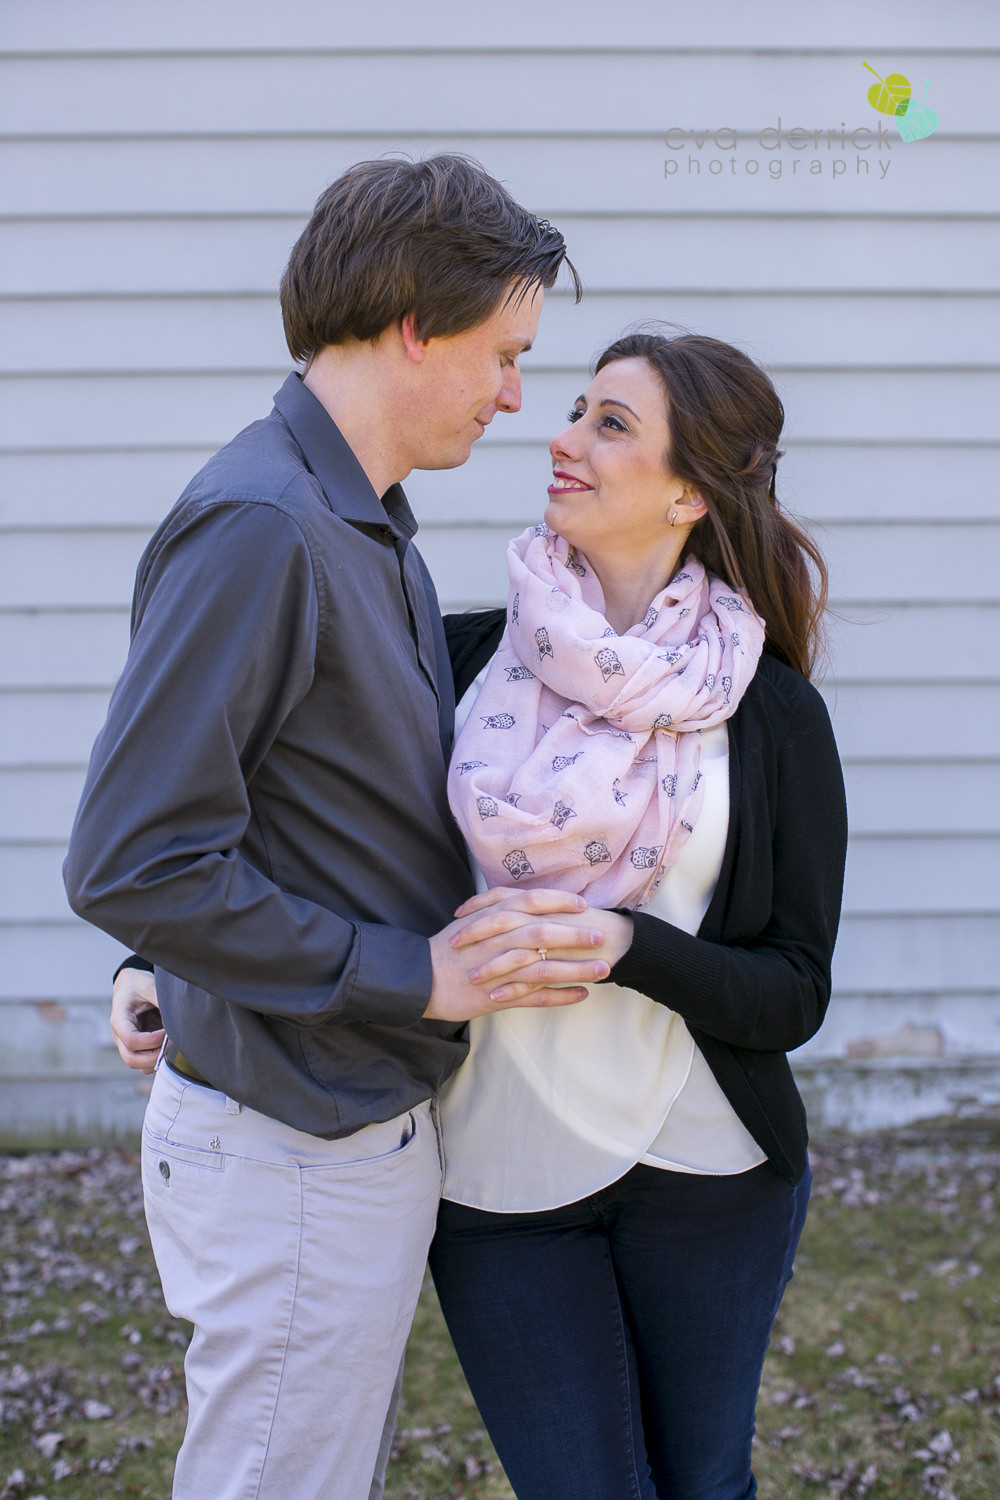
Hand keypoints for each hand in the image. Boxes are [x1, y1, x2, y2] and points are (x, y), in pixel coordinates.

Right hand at [110, 968, 164, 1072]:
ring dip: (158, 1059)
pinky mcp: (136, 1048)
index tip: (167, 1032)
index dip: (152, 1041)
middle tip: (173, 1045)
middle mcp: (119, 1036)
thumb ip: (161, 998)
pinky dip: (159, 1060)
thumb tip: (178, 1014)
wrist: (130, 985)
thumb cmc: (137, 985)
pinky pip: (146, 1063)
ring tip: (172, 1044)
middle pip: (131, 1059)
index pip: (131, 1040)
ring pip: (139, 1065)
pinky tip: (170, 1046)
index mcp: (119, 1020)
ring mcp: (126, 1044)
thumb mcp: (148, 985)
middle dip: (155, 1056)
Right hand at [424, 887, 631, 1021]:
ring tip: (603, 969)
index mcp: (492, 918)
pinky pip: (536, 998)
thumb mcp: (470, 920)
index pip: (532, 902)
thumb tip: (524, 902)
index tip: (582, 905)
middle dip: (576, 935)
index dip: (560, 902)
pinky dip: (562, 996)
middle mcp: (498, 941)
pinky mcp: (498, 997)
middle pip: (545, 934)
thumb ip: (497, 909)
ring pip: (546, 968)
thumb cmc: (445, 948)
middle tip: (601, 936)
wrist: (418, 978)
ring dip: (577, 969)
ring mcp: (499, 971)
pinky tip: (582, 994)